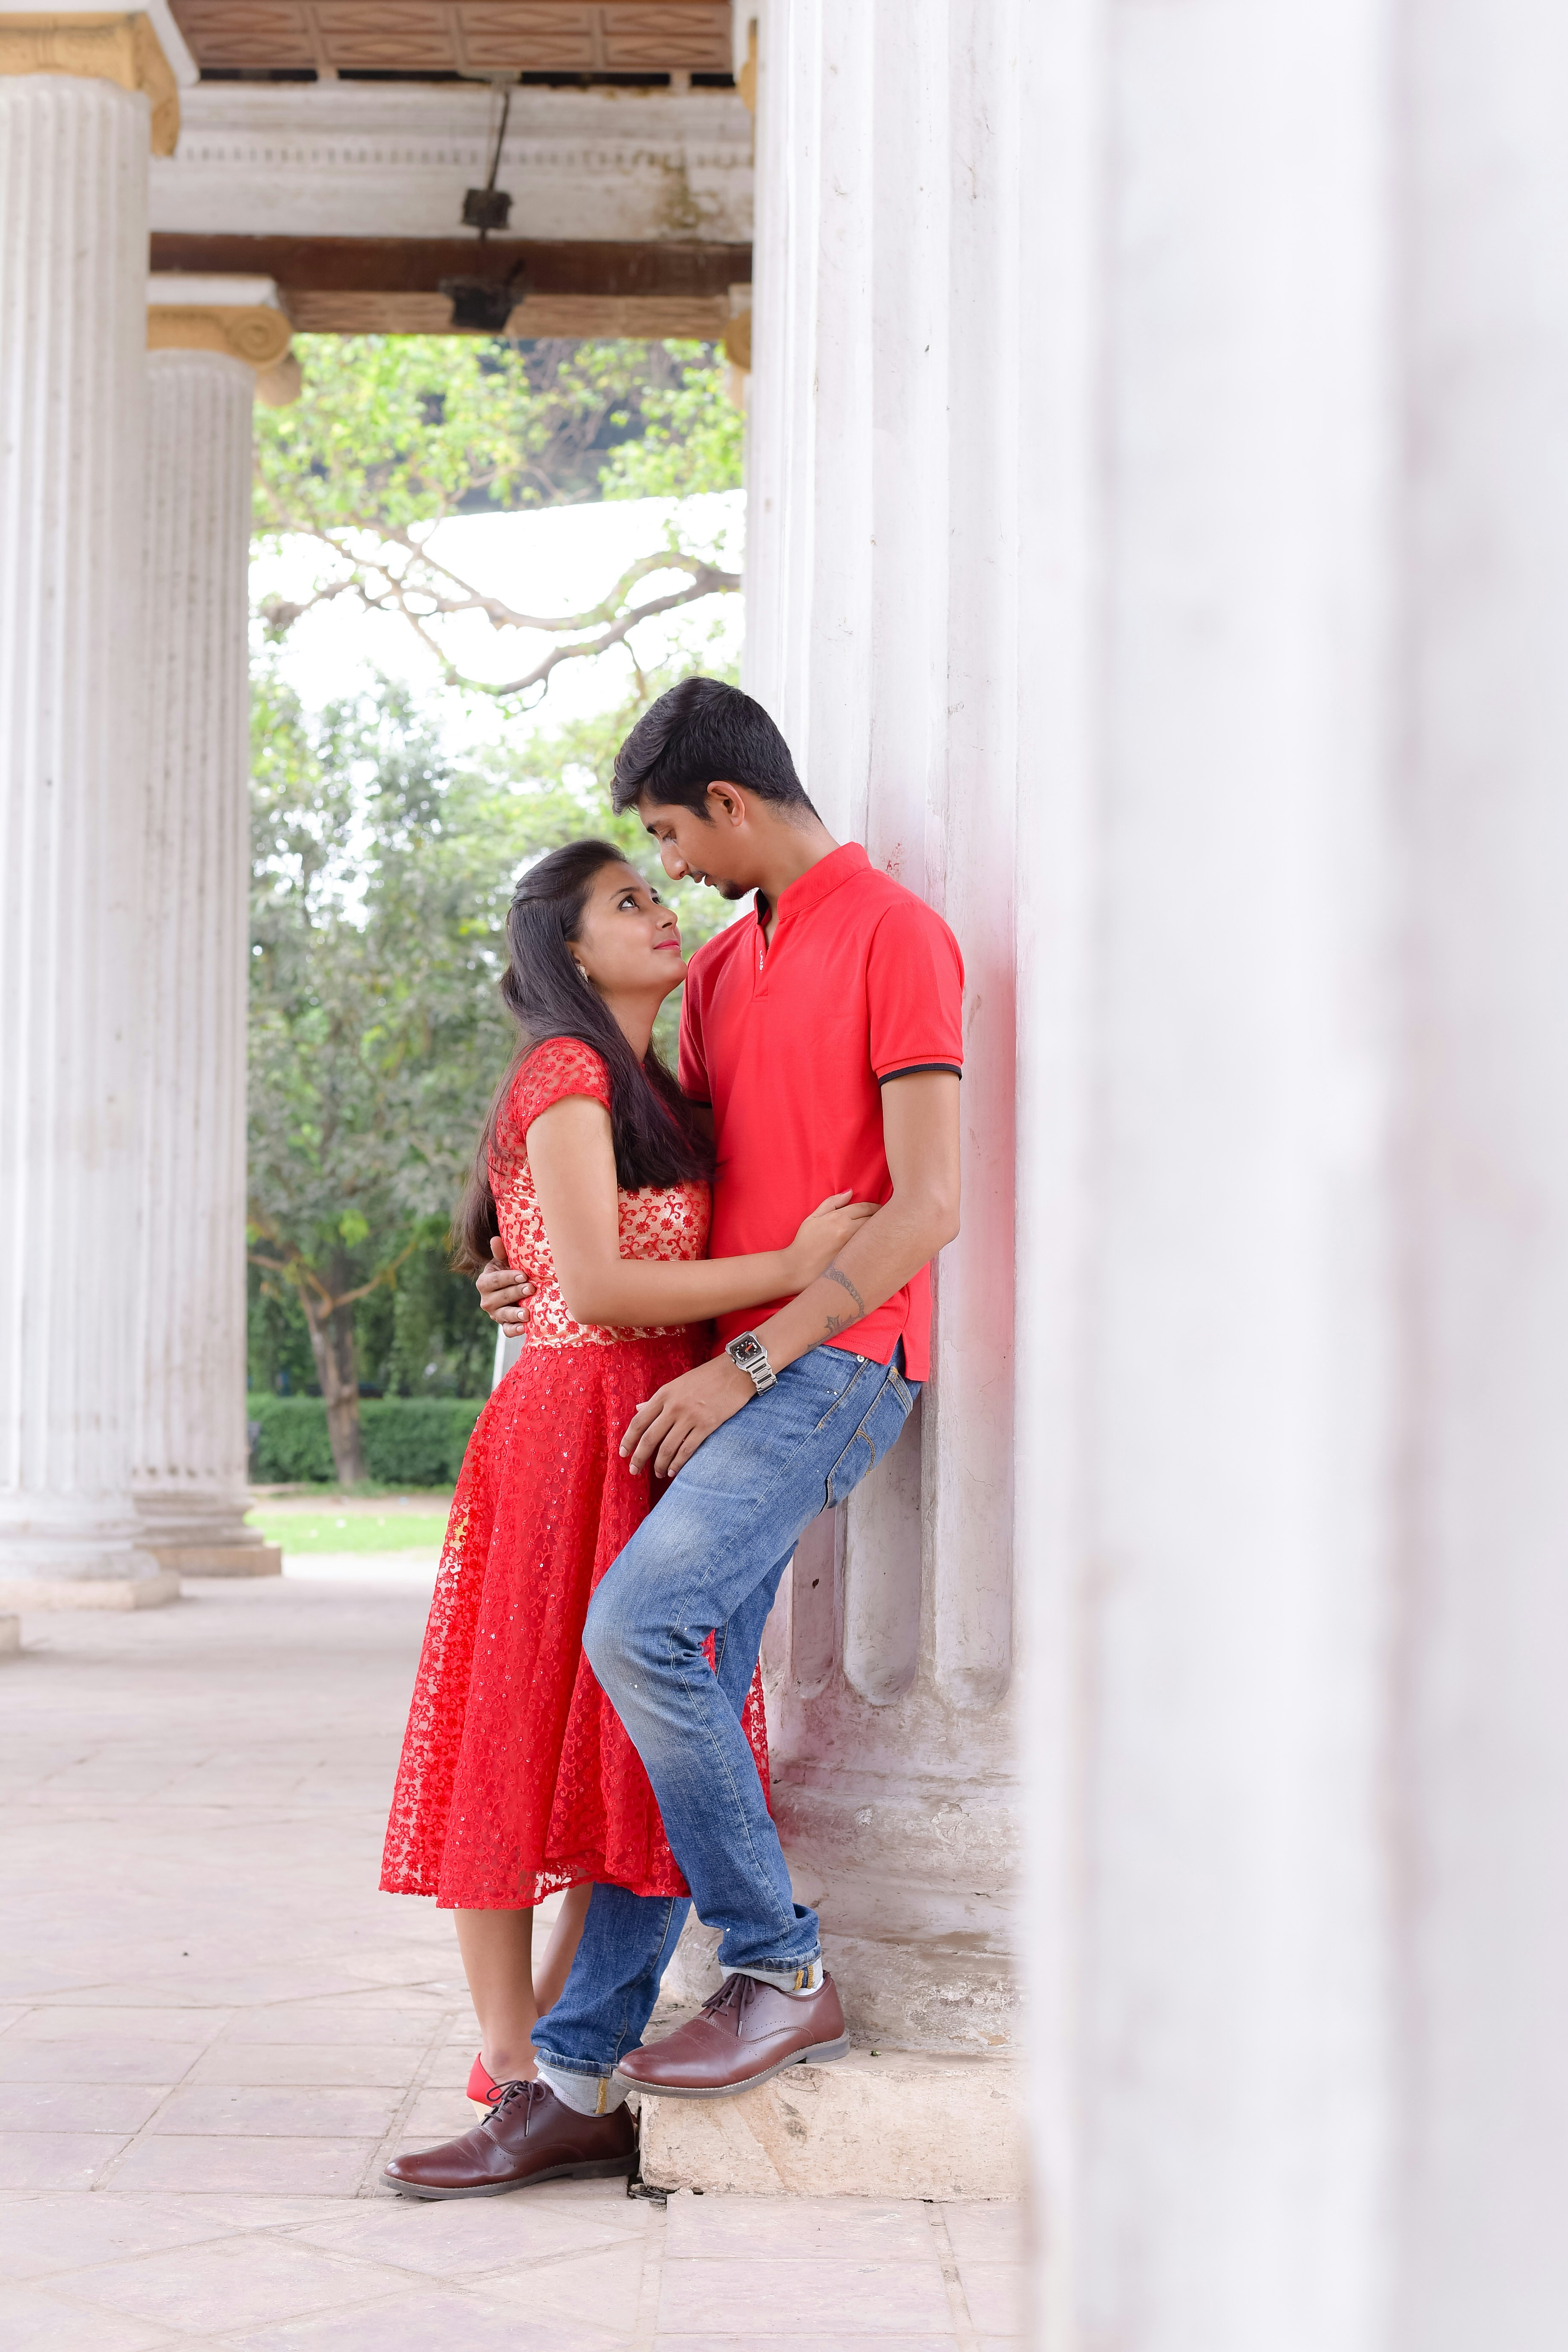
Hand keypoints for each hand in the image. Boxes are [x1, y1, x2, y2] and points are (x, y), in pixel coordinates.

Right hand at [477, 1236, 535, 1336]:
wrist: (515, 1289)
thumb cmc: (510, 1272)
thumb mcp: (505, 1262)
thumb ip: (501, 1252)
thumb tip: (495, 1239)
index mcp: (485, 1282)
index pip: (495, 1280)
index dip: (509, 1277)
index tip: (523, 1275)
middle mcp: (487, 1300)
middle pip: (501, 1297)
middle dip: (516, 1293)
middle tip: (531, 1288)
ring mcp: (495, 1314)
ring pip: (503, 1315)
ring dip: (515, 1314)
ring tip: (528, 1313)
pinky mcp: (504, 1325)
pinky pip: (507, 1331)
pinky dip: (515, 1330)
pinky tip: (525, 1328)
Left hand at [621, 1354, 756, 1478]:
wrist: (735, 1371)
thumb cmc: (706, 1377)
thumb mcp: (677, 1383)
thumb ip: (657, 1399)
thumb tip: (637, 1409)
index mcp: (664, 1394)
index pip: (639, 1422)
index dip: (628, 1440)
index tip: (623, 1453)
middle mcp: (673, 1407)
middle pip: (649, 1438)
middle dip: (639, 1458)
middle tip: (634, 1470)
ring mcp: (690, 1417)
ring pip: (667, 1448)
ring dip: (659, 1465)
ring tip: (658, 1474)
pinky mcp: (707, 1425)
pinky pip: (687, 1450)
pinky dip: (678, 1463)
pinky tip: (673, 1471)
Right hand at [782, 1191, 878, 1290]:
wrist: (797, 1268)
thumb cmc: (804, 1242)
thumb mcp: (814, 1217)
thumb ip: (832, 1203)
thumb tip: (850, 1192)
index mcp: (838, 1218)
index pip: (866, 1208)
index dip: (876, 1207)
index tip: (881, 1208)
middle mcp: (848, 1232)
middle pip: (875, 1220)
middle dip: (883, 1217)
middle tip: (889, 1218)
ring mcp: (853, 1248)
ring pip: (875, 1235)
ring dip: (882, 1231)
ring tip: (885, 1231)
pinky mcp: (855, 1261)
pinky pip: (871, 1250)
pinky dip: (876, 1245)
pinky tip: (878, 1246)